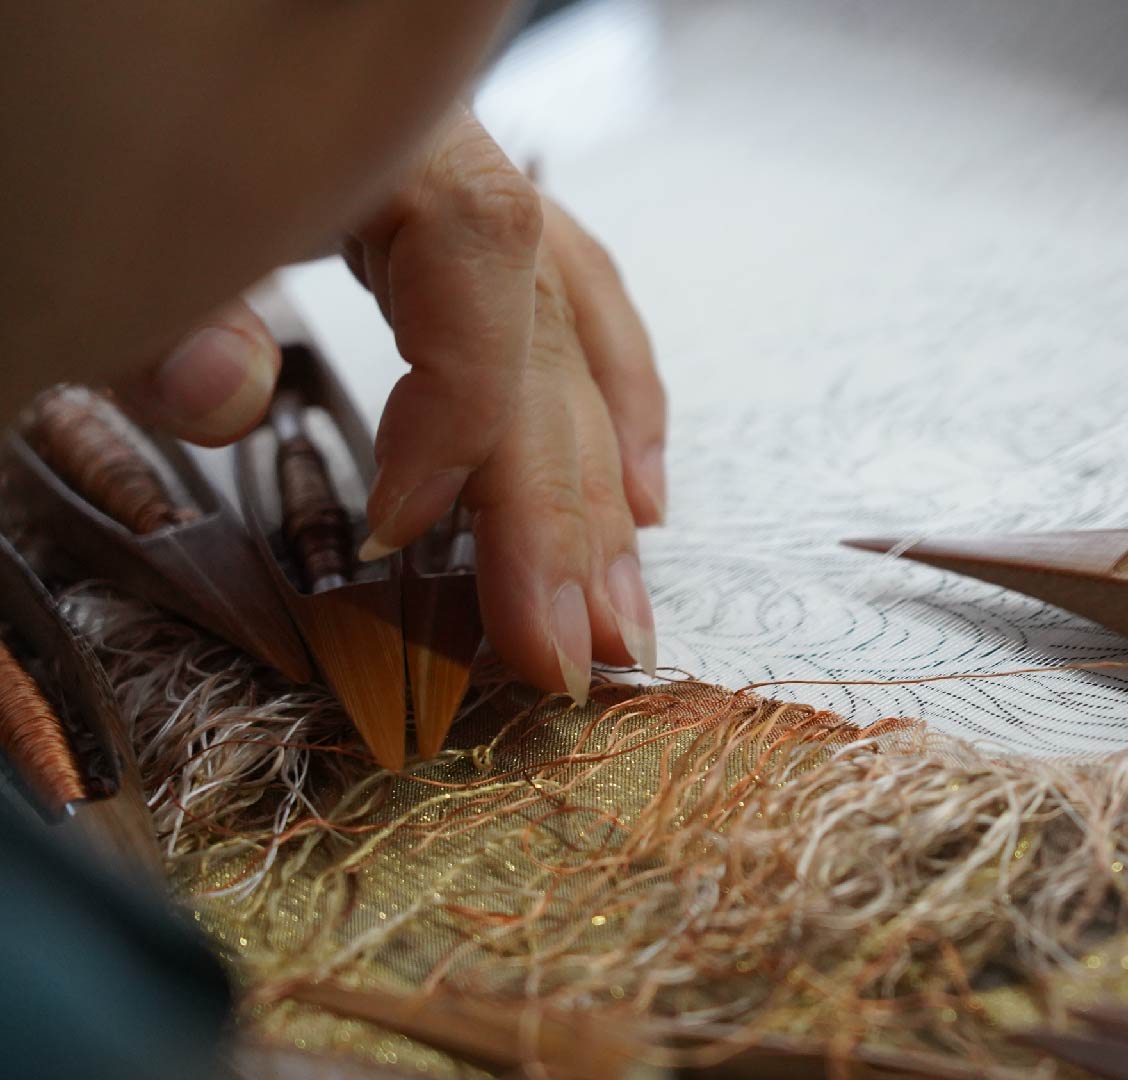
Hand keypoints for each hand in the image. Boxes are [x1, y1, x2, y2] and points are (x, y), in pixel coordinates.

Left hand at [115, 107, 666, 701]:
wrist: (115, 63)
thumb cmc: (103, 125)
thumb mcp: (115, 222)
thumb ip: (165, 312)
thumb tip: (217, 399)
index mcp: (390, 136)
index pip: (477, 273)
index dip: (461, 420)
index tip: (401, 539)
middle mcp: (459, 159)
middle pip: (548, 336)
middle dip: (561, 510)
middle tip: (564, 650)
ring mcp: (478, 192)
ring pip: (578, 342)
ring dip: (602, 490)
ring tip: (617, 613)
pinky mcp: (472, 229)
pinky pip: (580, 315)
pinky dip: (615, 409)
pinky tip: (641, 499)